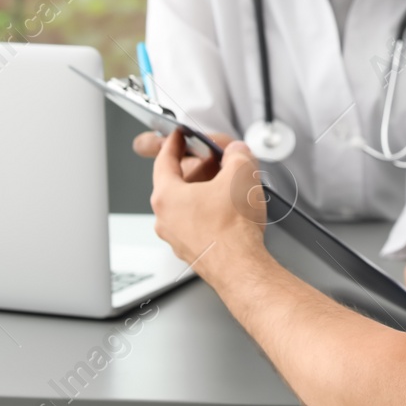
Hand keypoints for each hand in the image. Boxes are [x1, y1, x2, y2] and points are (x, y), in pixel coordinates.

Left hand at [150, 130, 265, 272]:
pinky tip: (231, 211)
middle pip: (176, 183)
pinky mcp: (192, 251)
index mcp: (167, 196)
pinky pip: (196, 224)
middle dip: (198, 169)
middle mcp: (166, 219)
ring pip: (187, 206)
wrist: (240, 268)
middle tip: (215, 160)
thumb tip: (237, 152)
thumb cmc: (232, 231)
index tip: (178, 137)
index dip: (174, 144)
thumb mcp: (241, 175)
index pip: (164, 161)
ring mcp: (177, 238)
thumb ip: (237, 154)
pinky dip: (210, 213)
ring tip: (229, 186)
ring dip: (204, 192)